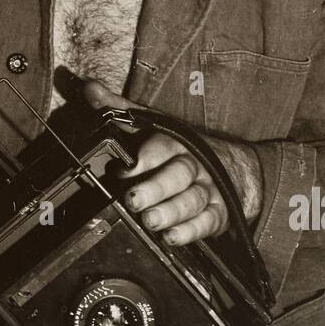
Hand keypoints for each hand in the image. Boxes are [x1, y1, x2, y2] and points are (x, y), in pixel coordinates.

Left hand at [84, 79, 262, 246]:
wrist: (235, 166)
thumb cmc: (181, 148)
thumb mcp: (152, 125)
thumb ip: (120, 109)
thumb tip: (89, 87)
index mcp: (176, 142)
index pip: (163, 147)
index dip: (145, 158)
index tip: (124, 169)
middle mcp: (194, 165)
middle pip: (178, 175)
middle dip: (156, 188)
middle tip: (134, 199)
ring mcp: (208, 190)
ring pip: (192, 200)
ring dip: (171, 212)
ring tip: (151, 221)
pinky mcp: (217, 213)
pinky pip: (207, 223)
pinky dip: (190, 231)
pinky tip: (172, 237)